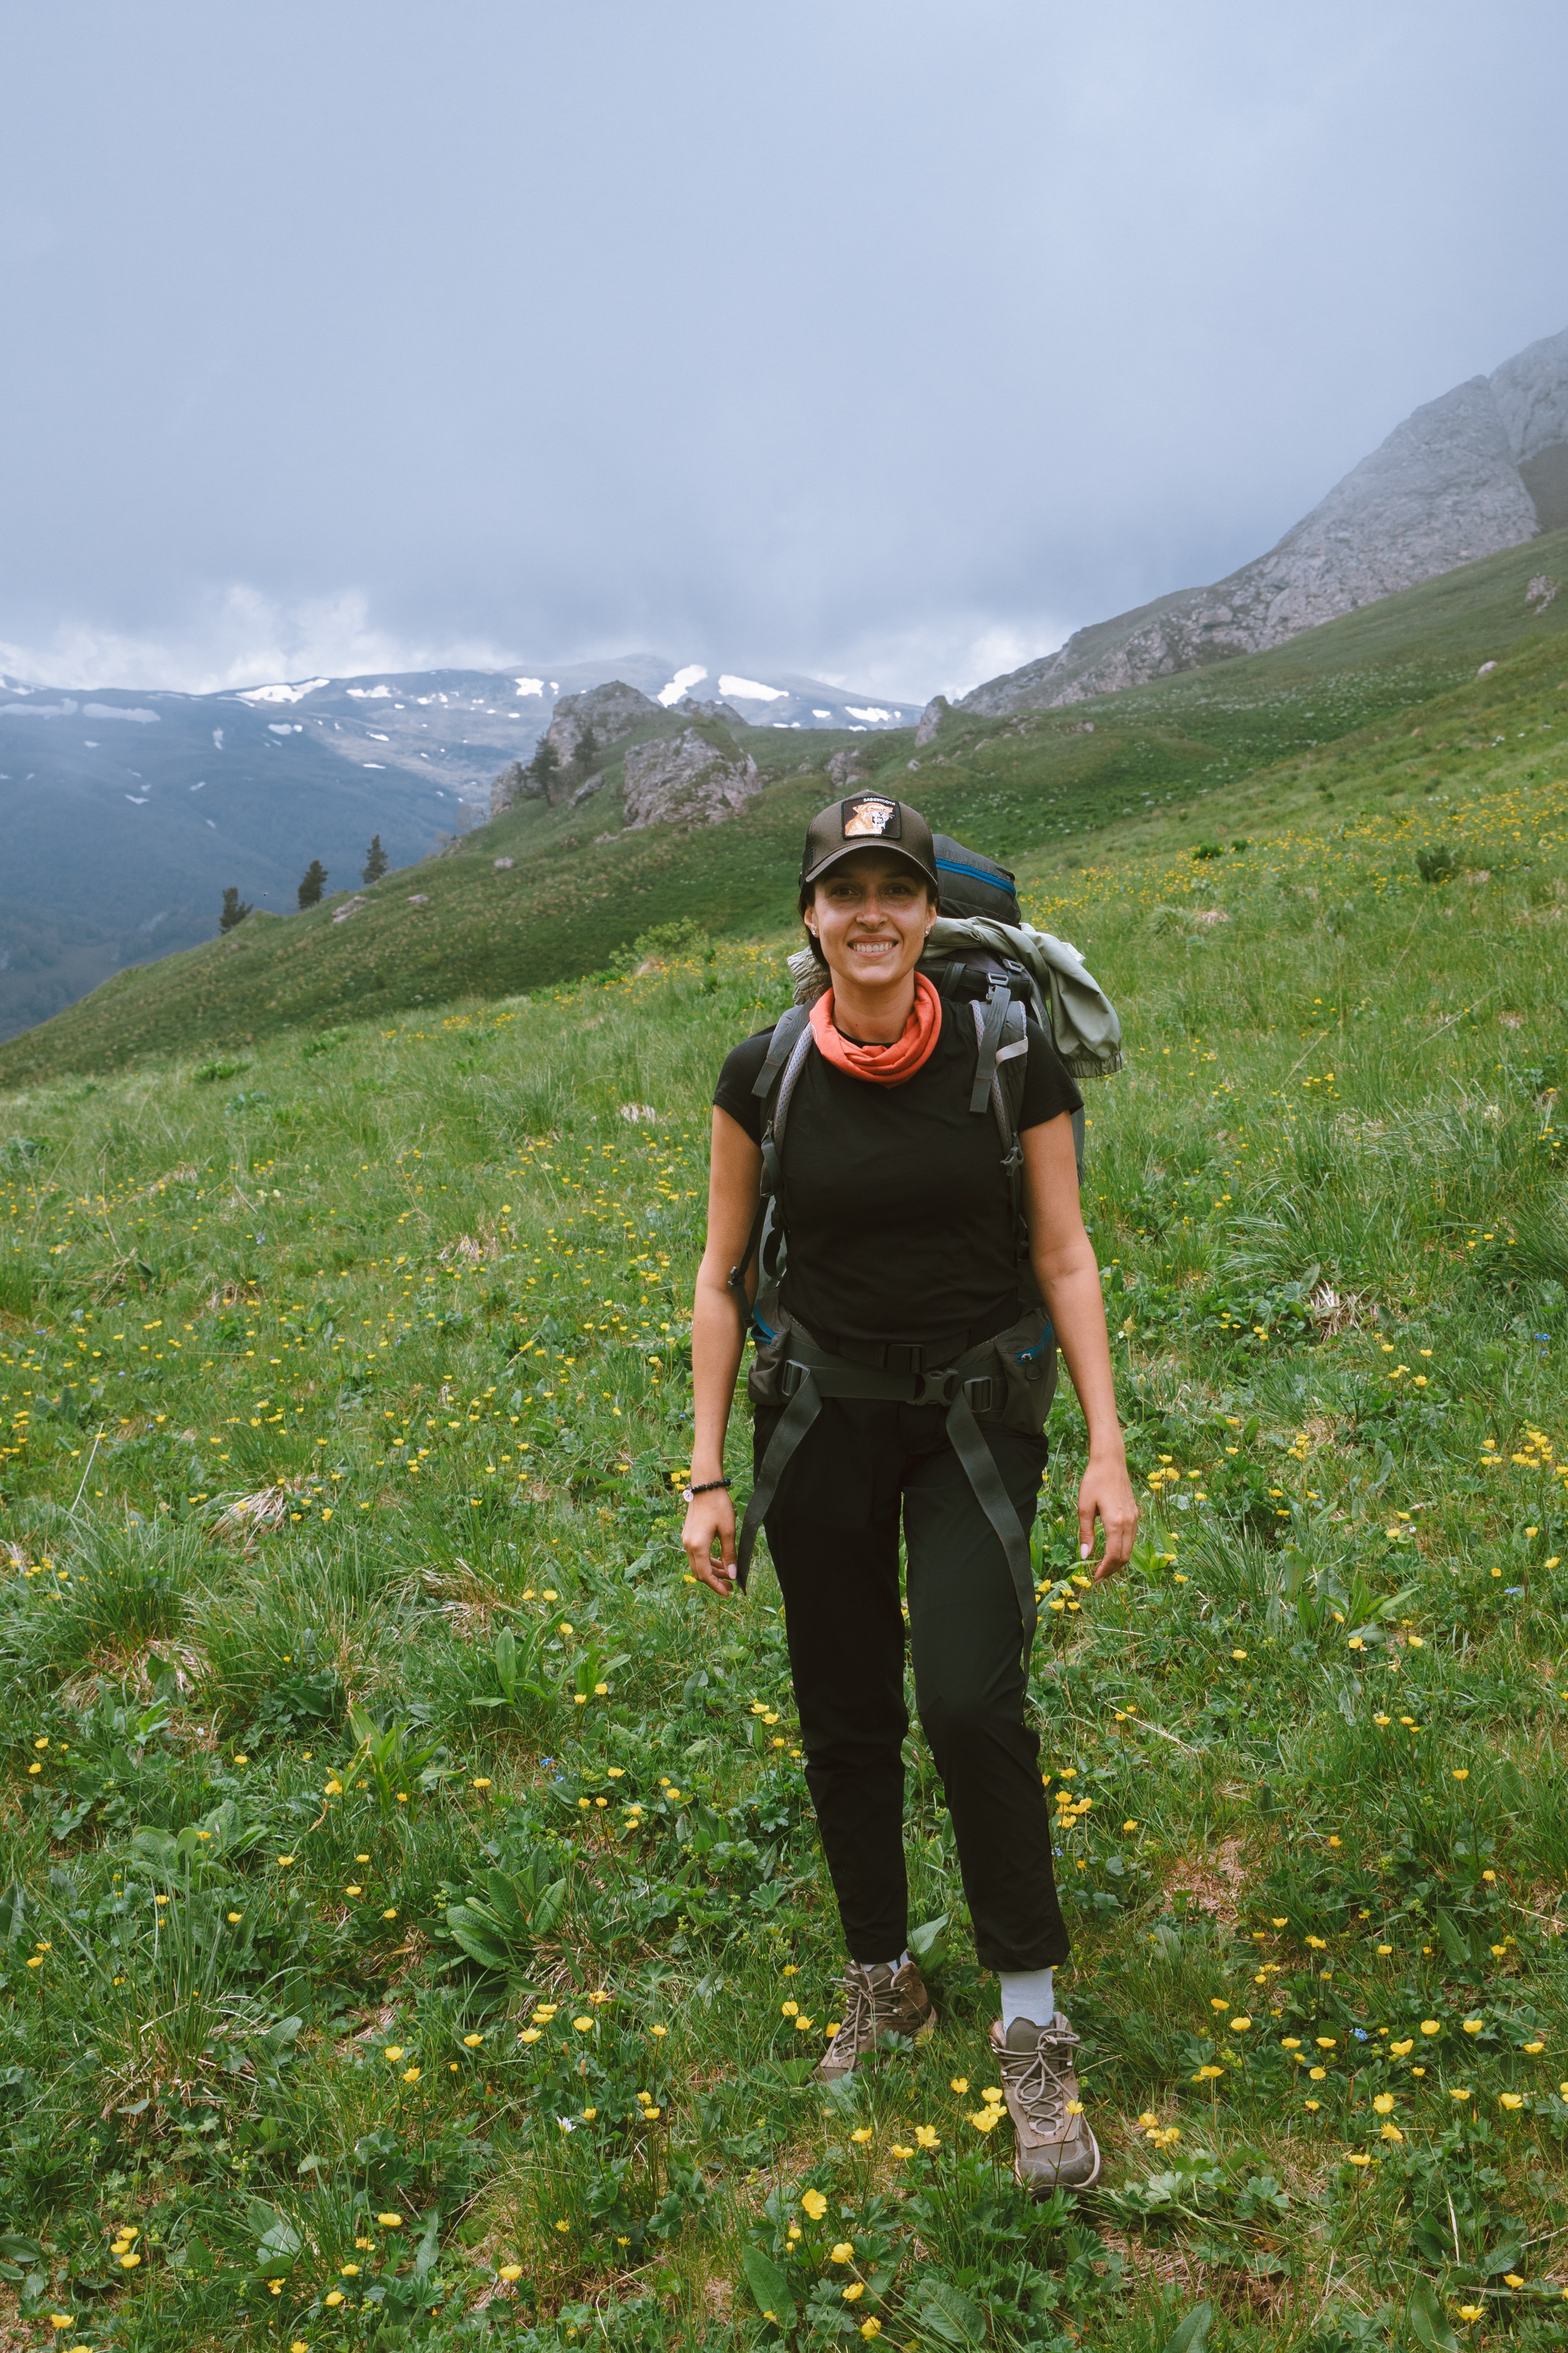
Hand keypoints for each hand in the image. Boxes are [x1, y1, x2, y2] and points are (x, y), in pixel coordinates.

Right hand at [682, 1487, 737, 1597]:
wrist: (706, 1486)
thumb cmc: (719, 1506)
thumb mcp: (728, 1531)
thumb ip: (729, 1555)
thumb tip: (732, 1575)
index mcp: (697, 1546)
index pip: (705, 1575)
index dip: (716, 1586)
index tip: (728, 1593)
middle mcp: (688, 1545)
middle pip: (699, 1572)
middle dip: (714, 1581)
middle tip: (730, 1587)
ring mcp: (686, 1540)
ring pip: (697, 1564)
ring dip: (712, 1571)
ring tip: (727, 1576)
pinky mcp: (689, 1535)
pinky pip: (696, 1555)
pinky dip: (708, 1561)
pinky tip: (720, 1563)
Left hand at [1078, 1450, 1137, 1582]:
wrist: (1110, 1460)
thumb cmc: (1094, 1481)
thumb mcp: (1084, 1507)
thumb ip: (1086, 1533)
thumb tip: (1085, 1556)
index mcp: (1116, 1522)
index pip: (1114, 1556)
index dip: (1105, 1570)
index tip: (1094, 1578)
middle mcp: (1129, 1522)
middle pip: (1125, 1556)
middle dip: (1112, 1569)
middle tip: (1098, 1576)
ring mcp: (1134, 1518)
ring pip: (1130, 1548)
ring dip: (1118, 1561)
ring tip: (1103, 1566)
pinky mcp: (1135, 1513)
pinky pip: (1131, 1538)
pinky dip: (1122, 1548)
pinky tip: (1111, 1549)